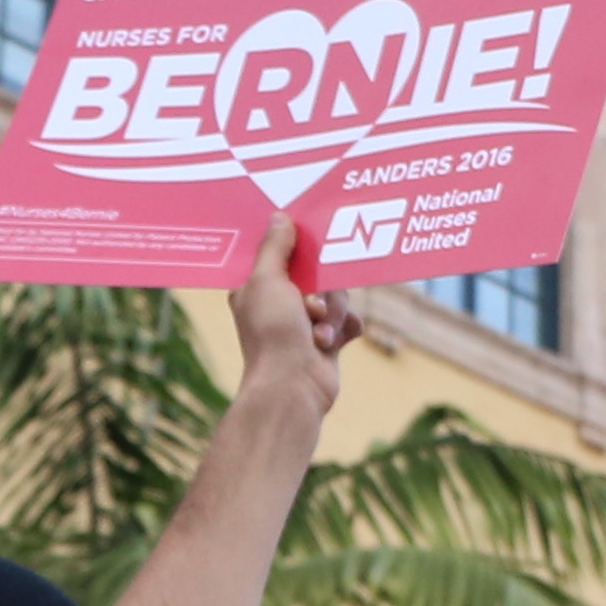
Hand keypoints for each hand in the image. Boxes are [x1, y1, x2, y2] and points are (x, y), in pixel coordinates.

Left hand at [232, 246, 361, 420]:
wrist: (293, 388)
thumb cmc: (273, 333)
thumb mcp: (267, 280)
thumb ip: (275, 247)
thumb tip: (280, 217)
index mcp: (257, 287)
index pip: (280, 254)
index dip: (297, 248)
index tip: (312, 240)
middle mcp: (279, 303)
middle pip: (318, 274)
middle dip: (322, 292)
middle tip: (311, 306)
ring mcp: (304, 323)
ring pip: (336, 297)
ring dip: (332, 314)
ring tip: (319, 335)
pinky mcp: (326, 341)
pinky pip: (348, 320)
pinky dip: (344, 330)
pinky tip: (332, 343)